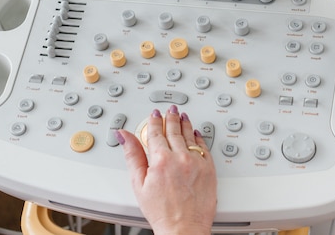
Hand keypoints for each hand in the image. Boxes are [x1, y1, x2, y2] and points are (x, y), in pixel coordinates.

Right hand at [116, 106, 216, 234]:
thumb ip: (132, 155)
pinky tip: (196, 133)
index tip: (154, 114)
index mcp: (161, 160)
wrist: (183, 229)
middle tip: (170, 110)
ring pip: (190, 135)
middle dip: (171, 117)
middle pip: (174, 130)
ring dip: (185, 123)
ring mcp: (196, 162)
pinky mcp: (209, 169)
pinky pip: (204, 147)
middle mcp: (180, 157)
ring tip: (183, 116)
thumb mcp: (139, 183)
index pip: (156, 133)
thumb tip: (125, 136)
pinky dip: (199, 138)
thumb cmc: (161, 212)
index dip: (154, 121)